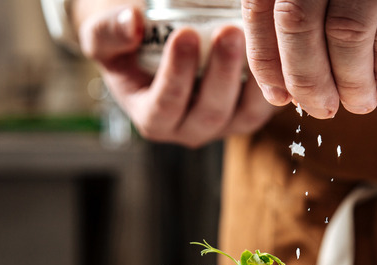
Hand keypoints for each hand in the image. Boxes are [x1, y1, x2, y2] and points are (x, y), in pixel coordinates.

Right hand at [77, 5, 277, 147]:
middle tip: (228, 31)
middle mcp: (190, 130)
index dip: (175, 74)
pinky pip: (266, 106)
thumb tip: (132, 23)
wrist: (156, 51)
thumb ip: (108, 33)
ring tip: (254, 37)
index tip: (183, 34)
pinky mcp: (249, 114)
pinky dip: (272, 82)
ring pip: (244, 114)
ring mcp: (224, 125)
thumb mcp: (104, 39)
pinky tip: (273, 50)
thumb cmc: (127, 48)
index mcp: (153, 119)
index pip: (164, 106)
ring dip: (253, 78)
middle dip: (221, 72)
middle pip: (210, 112)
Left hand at [242, 0, 376, 118]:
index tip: (280, 96)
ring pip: (346, 33)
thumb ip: (292, 22)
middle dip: (308, 79)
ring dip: (351, 82)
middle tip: (323, 109)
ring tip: (359, 103)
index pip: (260, 12)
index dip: (267, 62)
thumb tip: (285, 93)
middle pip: (298, 25)